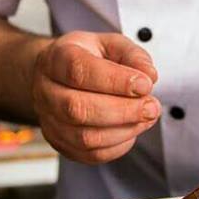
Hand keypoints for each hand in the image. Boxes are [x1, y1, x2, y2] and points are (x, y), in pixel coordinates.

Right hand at [31, 31, 159, 164]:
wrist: (60, 75)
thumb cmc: (88, 58)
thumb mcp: (112, 44)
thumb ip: (133, 55)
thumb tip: (148, 75)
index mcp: (57, 58)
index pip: (79, 72)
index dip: (115, 81)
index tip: (145, 84)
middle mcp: (46, 91)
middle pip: (78, 109)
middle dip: (123, 111)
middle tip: (151, 106)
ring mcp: (49, 120)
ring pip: (84, 137)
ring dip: (124, 130)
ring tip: (147, 117)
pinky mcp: (60, 142)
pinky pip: (90, 154)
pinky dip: (118, 146)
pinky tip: (132, 129)